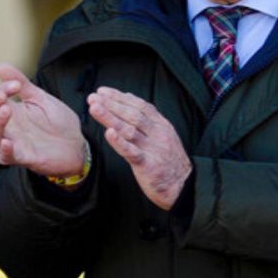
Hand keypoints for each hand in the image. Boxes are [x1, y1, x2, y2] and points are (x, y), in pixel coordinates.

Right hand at [0, 63, 86, 179]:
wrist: (78, 145)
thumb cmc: (58, 123)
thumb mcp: (42, 99)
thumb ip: (23, 85)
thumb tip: (0, 66)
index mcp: (11, 111)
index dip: (0, 89)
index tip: (16, 84)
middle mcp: (8, 127)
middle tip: (2, 96)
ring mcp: (14, 142)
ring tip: (7, 110)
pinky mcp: (24, 158)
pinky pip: (6, 157)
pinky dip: (4, 150)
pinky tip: (7, 142)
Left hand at [87, 88, 191, 209]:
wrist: (184, 185)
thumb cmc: (169, 161)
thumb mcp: (164, 135)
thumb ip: (147, 119)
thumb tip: (129, 98)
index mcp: (162, 126)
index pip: (140, 106)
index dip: (120, 98)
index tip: (103, 91)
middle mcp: (158, 134)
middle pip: (133, 115)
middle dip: (111, 105)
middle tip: (93, 97)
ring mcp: (153, 149)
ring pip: (130, 130)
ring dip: (110, 118)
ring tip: (95, 108)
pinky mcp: (148, 165)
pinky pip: (132, 152)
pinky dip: (120, 143)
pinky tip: (109, 134)